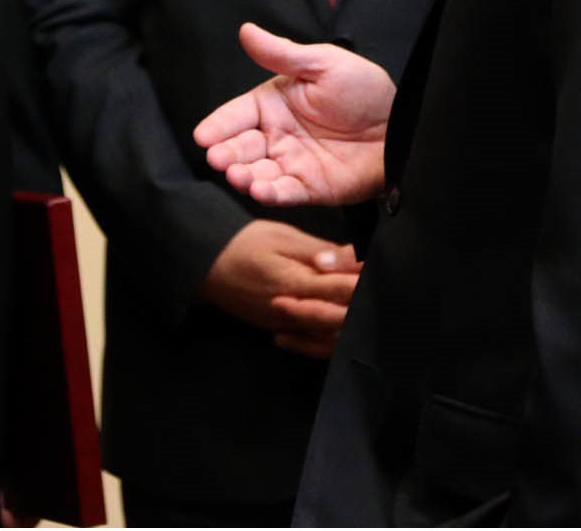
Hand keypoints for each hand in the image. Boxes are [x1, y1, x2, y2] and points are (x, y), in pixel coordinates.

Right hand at [193, 22, 394, 206]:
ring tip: (238, 175)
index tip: (202, 136)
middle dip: (226, 154)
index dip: (218, 126)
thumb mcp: (323, 64)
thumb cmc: (365, 90)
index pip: (236, 115)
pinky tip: (260, 190)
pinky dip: (270, 194)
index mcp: (274, 103)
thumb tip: (246, 31)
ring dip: (244, 176)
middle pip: (241, 147)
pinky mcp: (310, 188)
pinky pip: (285, 193)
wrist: (402, 126)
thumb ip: (282, 55)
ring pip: (257, 173)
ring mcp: (291, 163)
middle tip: (217, 158)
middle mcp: (277, 135)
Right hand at [199, 219, 362, 358]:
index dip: (364, 283)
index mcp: (295, 283)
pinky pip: (308, 342)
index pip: (342, 290)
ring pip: (327, 337)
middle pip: (340, 320)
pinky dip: (326, 338)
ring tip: (358, 305)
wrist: (203, 262)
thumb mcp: (284, 237)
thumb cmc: (243, 243)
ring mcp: (282, 324)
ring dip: (346, 323)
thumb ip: (321, 253)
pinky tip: (335, 325)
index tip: (377, 272)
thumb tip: (354, 259)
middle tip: (374, 290)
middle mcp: (290, 310)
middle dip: (359, 305)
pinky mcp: (275, 328)